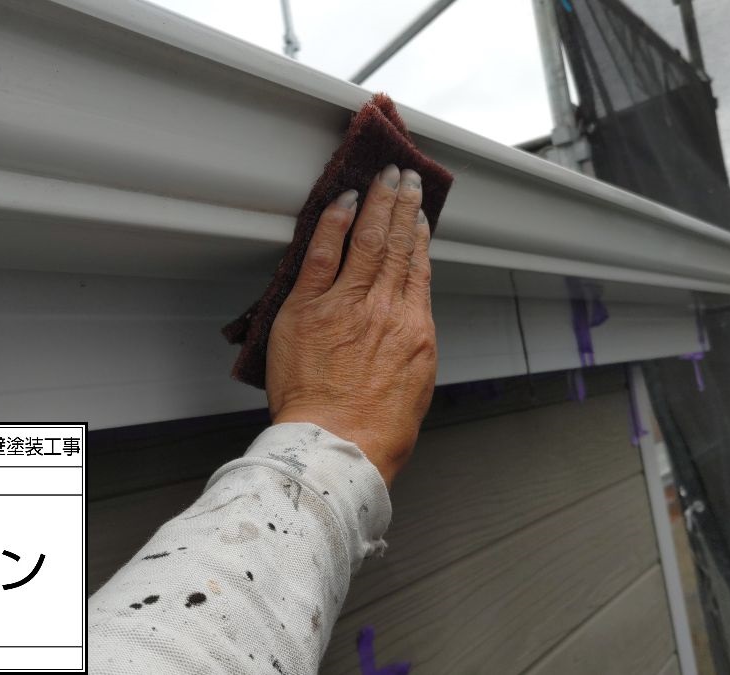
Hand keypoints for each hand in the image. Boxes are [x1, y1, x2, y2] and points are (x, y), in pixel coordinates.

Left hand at [266, 164, 436, 486]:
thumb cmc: (374, 431)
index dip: (419, 236)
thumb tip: (404, 329)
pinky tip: (342, 201)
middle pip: (398, 244)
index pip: (419, 268)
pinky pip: (323, 253)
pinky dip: (334, 223)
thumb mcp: (413, 386)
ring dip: (377, 202)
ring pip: (368, 239)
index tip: (419, 216)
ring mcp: (348, 304)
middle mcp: (386, 309)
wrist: (341, 445)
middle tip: (405, 179)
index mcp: (414, 329)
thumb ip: (409, 346)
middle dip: (402, 205)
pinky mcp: (309, 308)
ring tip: (383, 178)